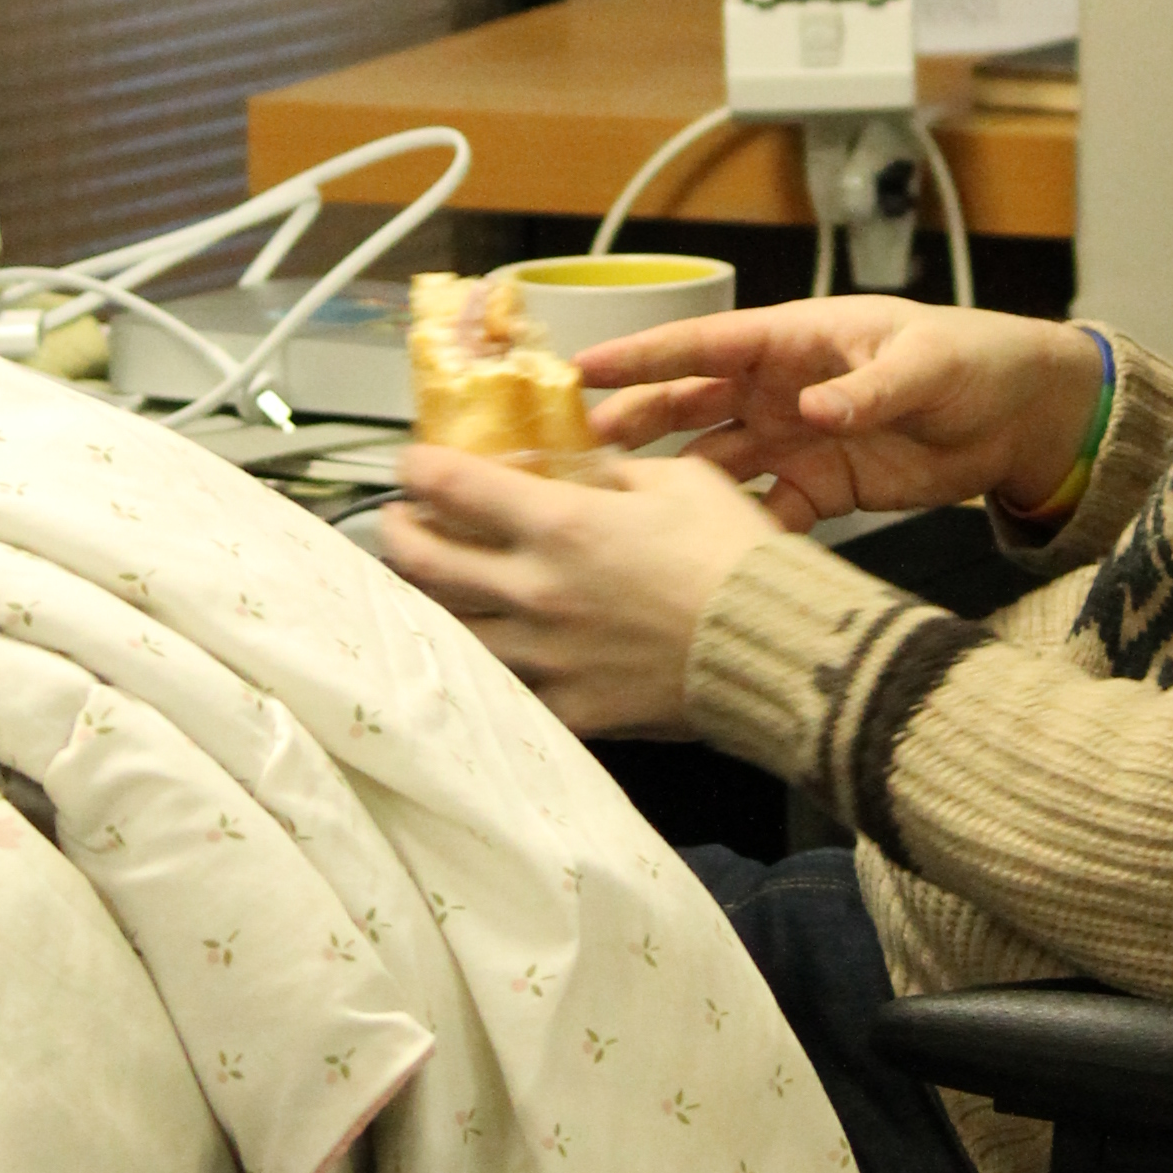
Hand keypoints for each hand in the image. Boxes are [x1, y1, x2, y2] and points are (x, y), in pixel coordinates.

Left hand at [379, 445, 782, 735]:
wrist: (775, 649)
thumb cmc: (735, 557)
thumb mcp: (680, 481)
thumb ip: (616, 472)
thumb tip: (582, 468)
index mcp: (558, 524)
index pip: (451, 485)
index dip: (416, 468)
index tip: (409, 464)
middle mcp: (535, 590)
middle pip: (425, 562)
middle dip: (398, 534)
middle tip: (397, 522)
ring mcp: (546, 657)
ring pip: (450, 630)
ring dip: (427, 602)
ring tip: (427, 588)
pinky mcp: (570, 708)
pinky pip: (504, 689)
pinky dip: (484, 666)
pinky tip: (481, 653)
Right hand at [576, 298, 1105, 530]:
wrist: (1022, 417)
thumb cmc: (976, 360)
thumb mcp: (928, 364)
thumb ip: (871, 387)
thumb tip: (815, 409)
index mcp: (797, 339)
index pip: (706, 344)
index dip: (644, 355)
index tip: (586, 367)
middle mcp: (783, 387)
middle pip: (692, 404)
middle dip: (637, 422)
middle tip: (581, 449)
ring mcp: (797, 439)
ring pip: (714, 461)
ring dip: (669, 482)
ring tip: (618, 509)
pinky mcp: (820, 487)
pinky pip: (762, 511)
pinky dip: (732, 531)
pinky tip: (699, 557)